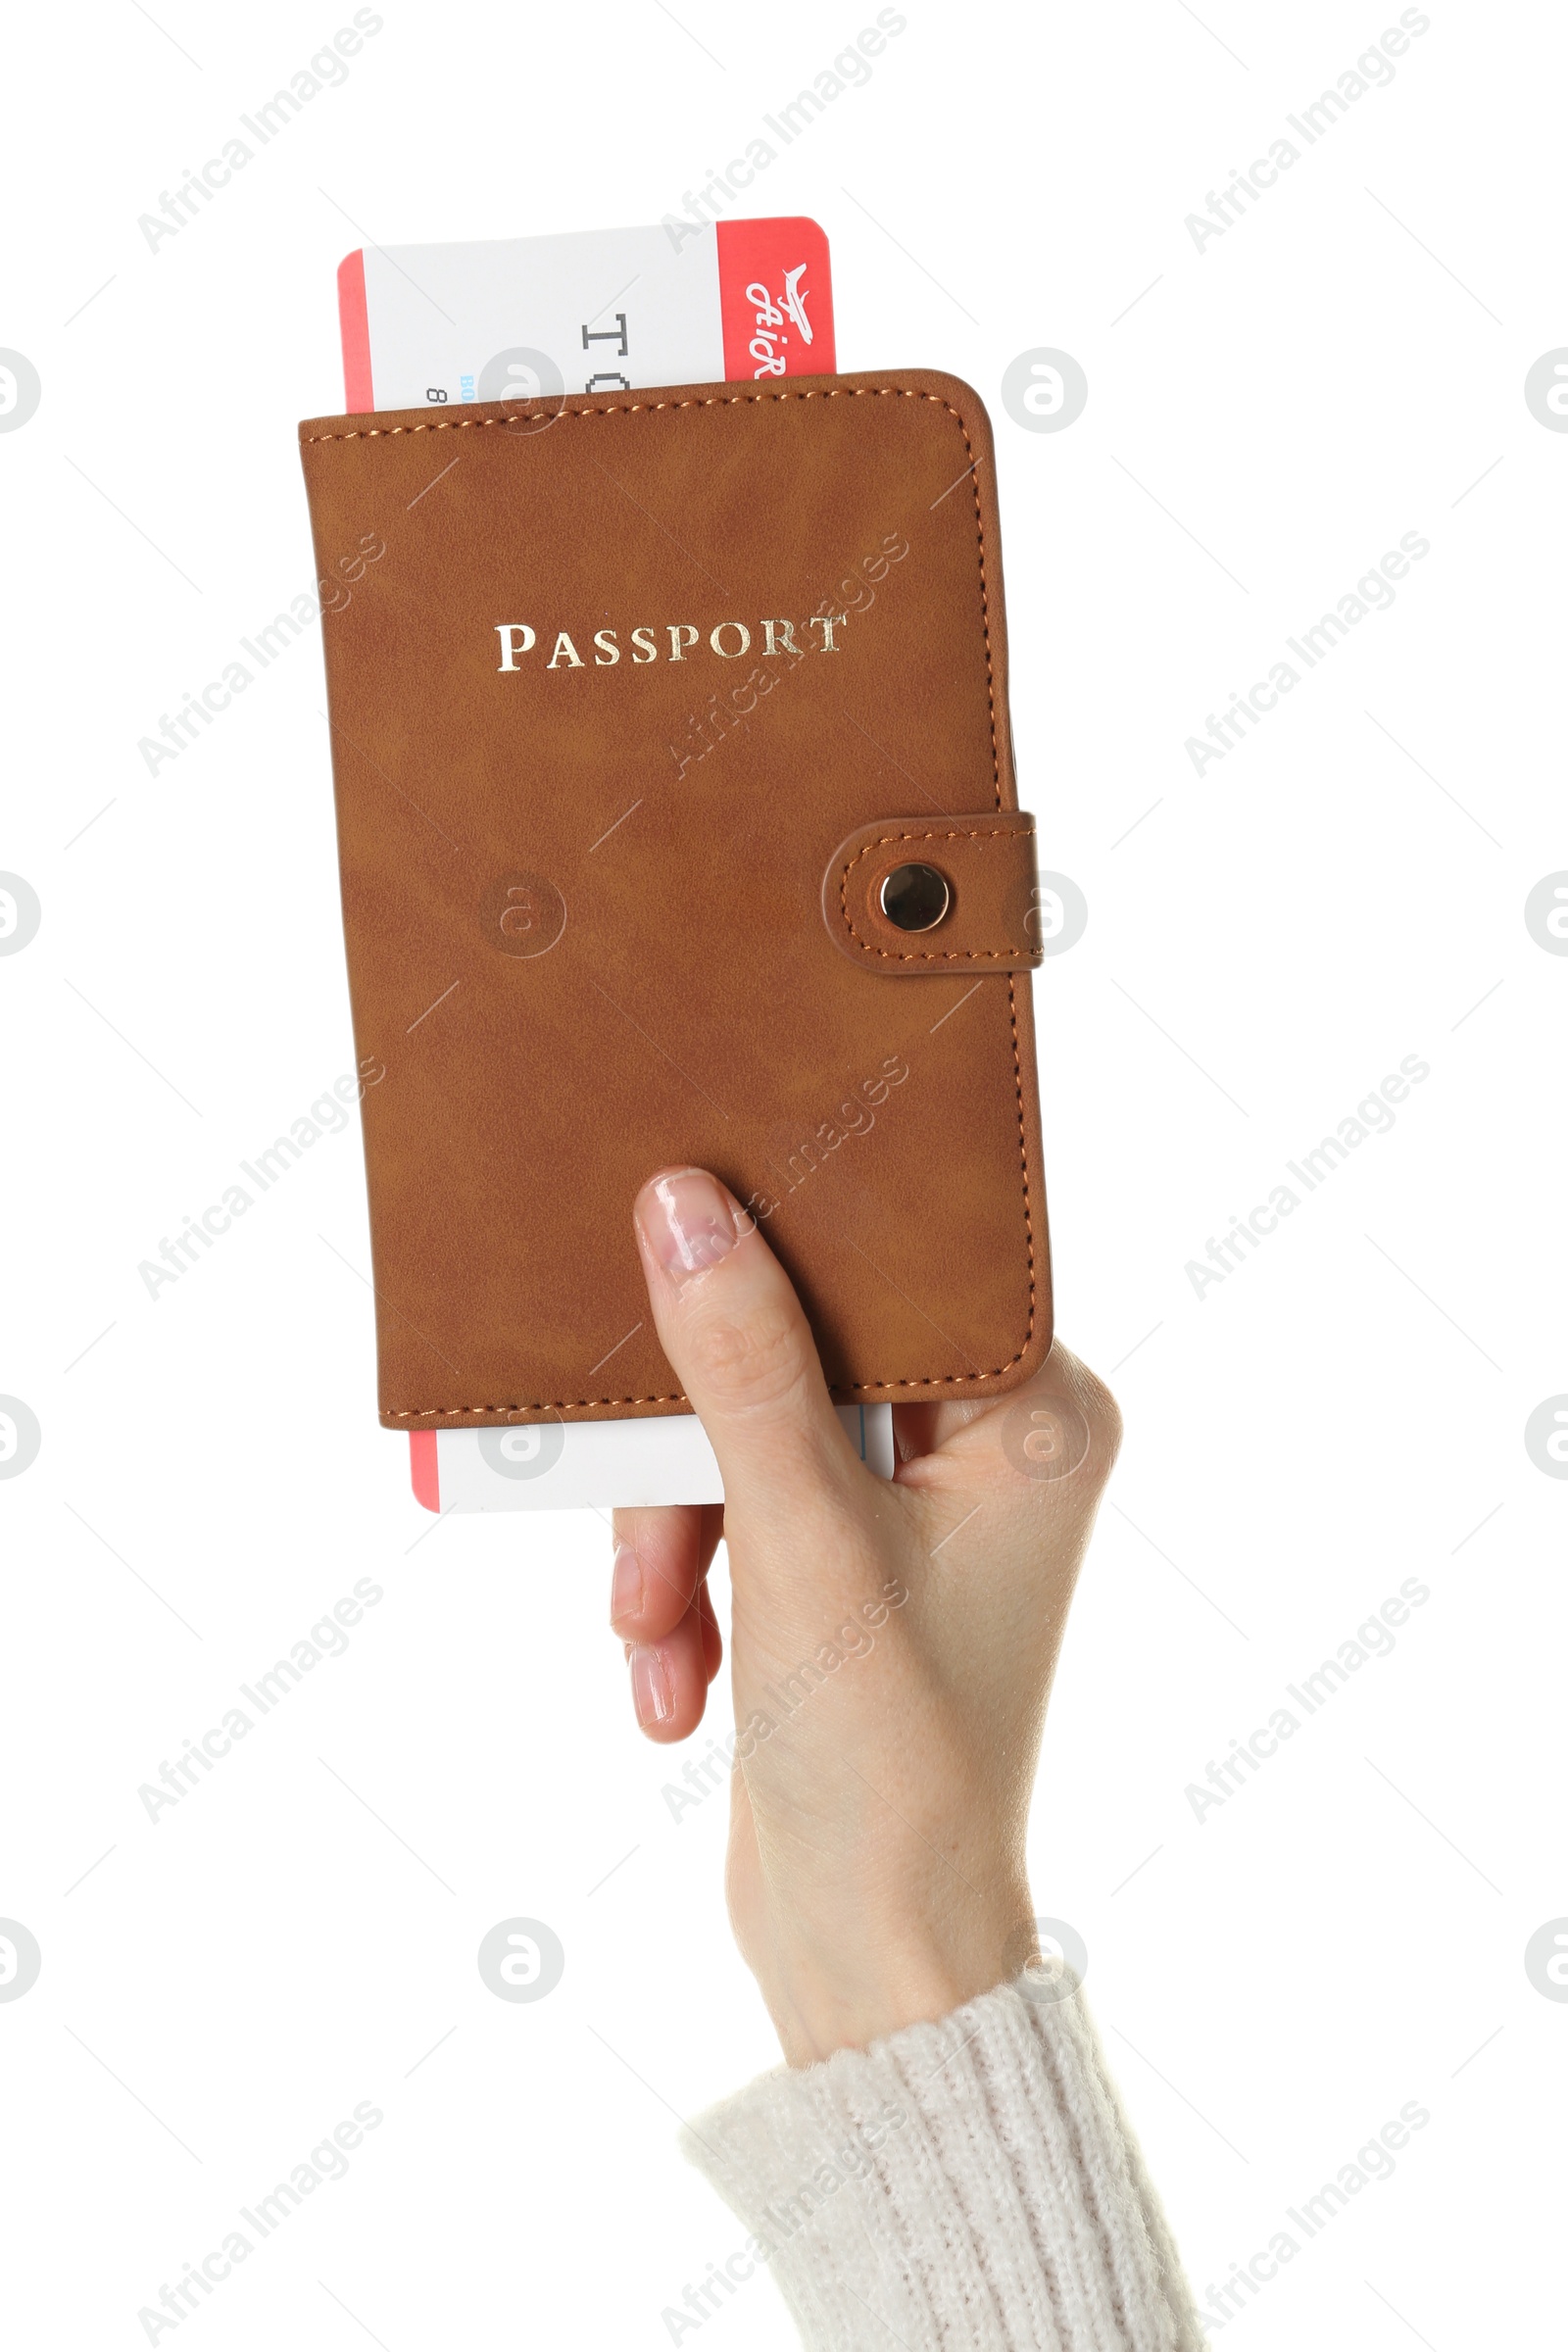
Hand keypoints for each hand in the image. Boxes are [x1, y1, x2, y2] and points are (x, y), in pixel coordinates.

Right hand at [608, 1166, 1119, 2065]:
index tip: (685, 1214)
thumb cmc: (890, 1762)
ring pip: (747, 1434)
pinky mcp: (842, 1562)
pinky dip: (685, 1582)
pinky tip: (670, 1679)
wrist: (873, 1954)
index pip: (905, 1266)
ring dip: (675, 1536)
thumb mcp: (803, 1545)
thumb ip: (744, 1369)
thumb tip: (685, 1207)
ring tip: (648, 1631)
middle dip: (700, 1447)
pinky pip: (734, 1509)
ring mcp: (914, 1507)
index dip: (789, 1241)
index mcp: (1039, 1417)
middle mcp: (992, 1447)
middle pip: (803, 1350)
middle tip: (641, 1496)